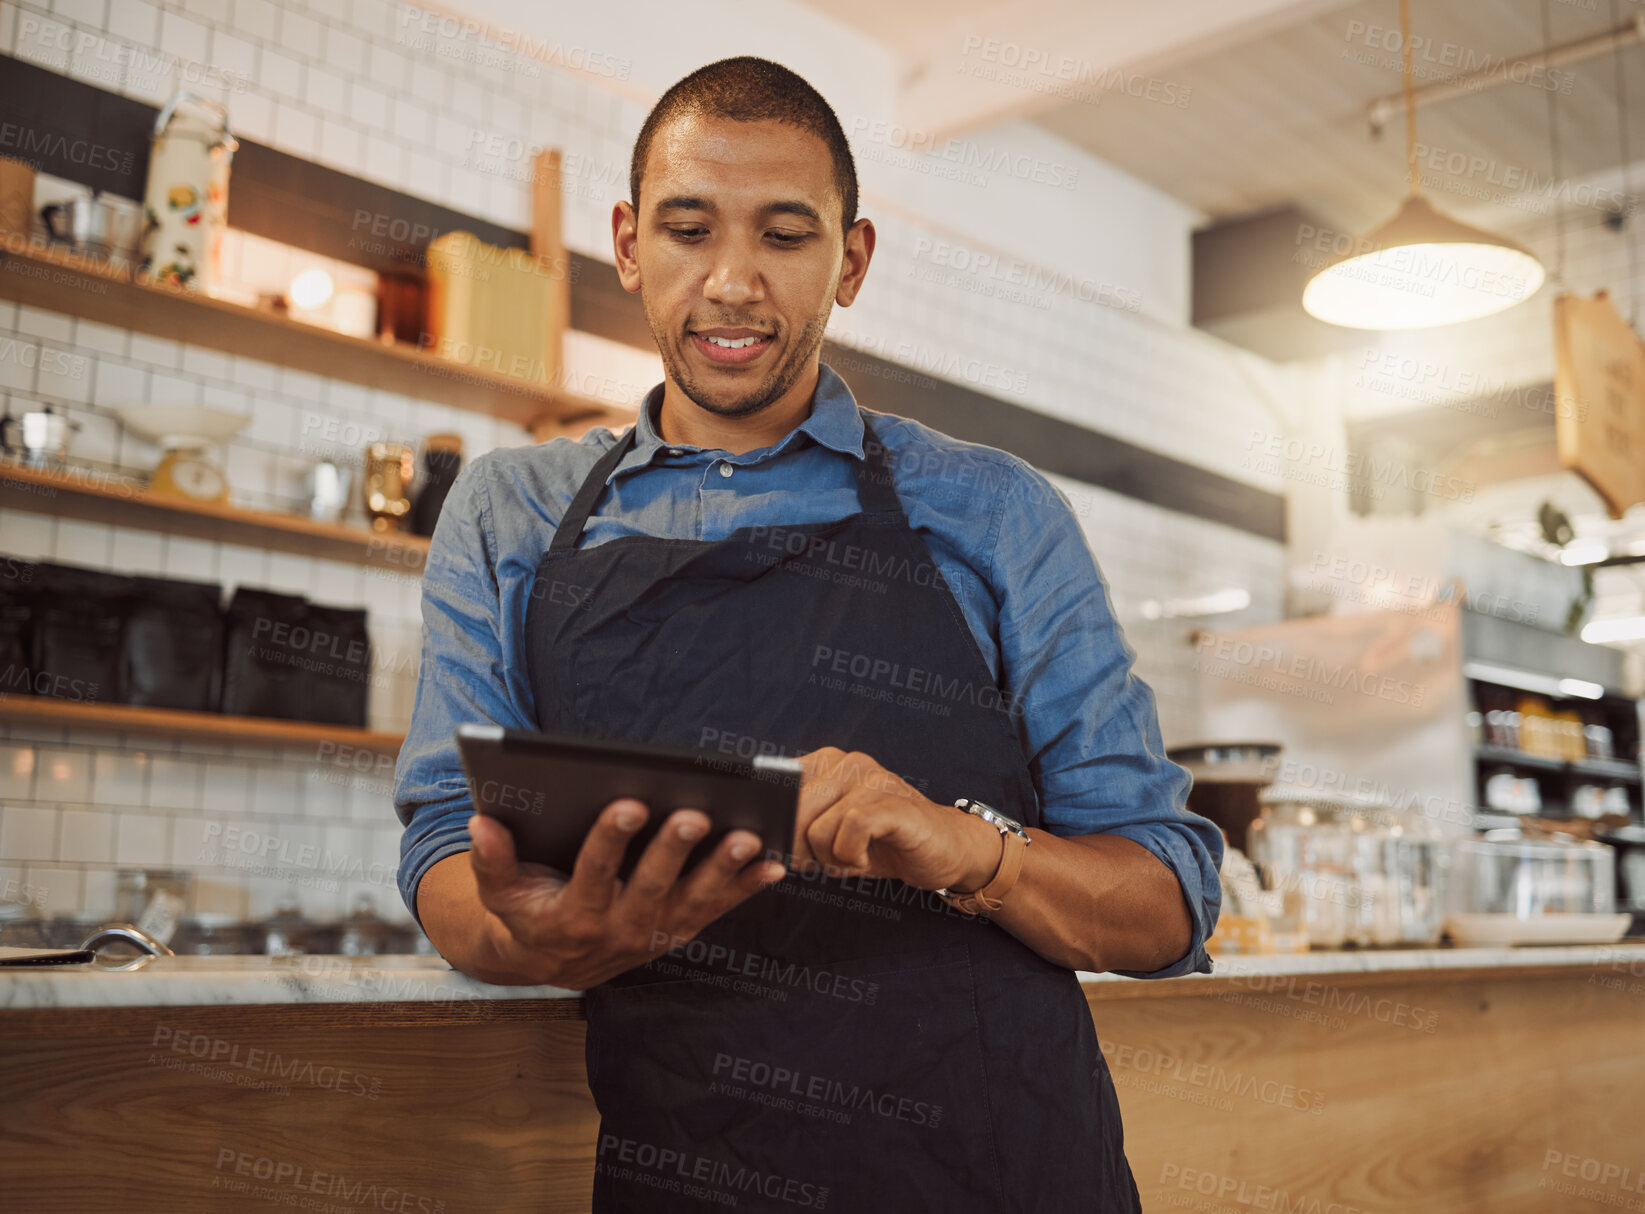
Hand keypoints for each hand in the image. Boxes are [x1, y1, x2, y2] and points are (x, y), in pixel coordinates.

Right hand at [465, 800, 786, 988]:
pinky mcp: (679, 931)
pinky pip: (718, 910)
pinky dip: (747, 889)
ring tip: (747, 837)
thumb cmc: (527, 910)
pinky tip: (774, 863)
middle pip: (650, 888)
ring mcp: (654, 934)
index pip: (593, 873)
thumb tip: (481, 821)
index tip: (627, 803)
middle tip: (694, 814)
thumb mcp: (498, 892)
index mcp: (572, 916)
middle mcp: (617, 931)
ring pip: (692, 903)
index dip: (610, 840)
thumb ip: (490, 859)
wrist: (550, 963)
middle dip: (673, 851)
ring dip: (722, 872)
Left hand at [792, 747, 1003, 891]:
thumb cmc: (881, 843)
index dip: (773, 822)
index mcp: (826, 763)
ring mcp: (872, 778)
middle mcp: (847, 761)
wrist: (944, 849)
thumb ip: (797, 828)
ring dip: (831, 859)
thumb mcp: (831, 835)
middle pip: (791, 813)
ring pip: (816, 829)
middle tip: (830, 860)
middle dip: (801, 850)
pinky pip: (849, 832)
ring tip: (856, 856)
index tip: (779, 845)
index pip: (775, 788)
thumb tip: (759, 840)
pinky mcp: (892, 802)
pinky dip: (852, 858)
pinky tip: (869, 858)